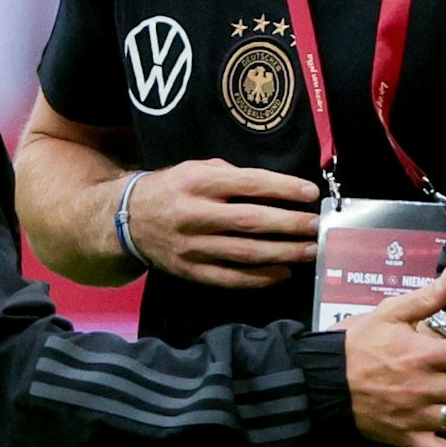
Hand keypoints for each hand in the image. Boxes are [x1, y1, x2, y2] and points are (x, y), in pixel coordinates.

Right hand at [126, 159, 320, 288]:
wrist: (128, 219)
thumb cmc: (172, 189)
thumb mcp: (196, 168)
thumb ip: (232, 175)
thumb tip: (275, 190)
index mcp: (198, 183)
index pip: (249, 184)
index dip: (283, 189)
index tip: (310, 193)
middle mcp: (195, 214)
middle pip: (251, 222)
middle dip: (290, 225)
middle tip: (317, 227)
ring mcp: (192, 246)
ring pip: (245, 254)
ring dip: (283, 254)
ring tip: (309, 251)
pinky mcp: (190, 271)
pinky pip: (230, 278)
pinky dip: (259, 278)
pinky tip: (283, 273)